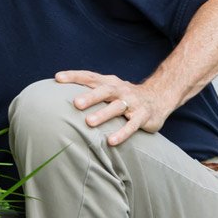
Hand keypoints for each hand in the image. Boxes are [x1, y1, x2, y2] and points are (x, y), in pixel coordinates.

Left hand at [53, 70, 175, 146]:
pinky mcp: (143, 116)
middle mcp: (120, 90)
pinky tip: (111, 141)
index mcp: (109, 83)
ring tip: (88, 123)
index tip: (58, 78)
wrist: (159, 97)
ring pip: (117, 107)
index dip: (75, 76)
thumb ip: (88, 91)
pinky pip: (132, 125)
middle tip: (75, 104)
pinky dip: (122, 133)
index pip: (90, 77)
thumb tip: (58, 96)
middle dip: (90, 97)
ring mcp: (133, 103)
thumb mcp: (108, 90)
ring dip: (103, 114)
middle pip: (104, 91)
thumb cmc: (124, 96)